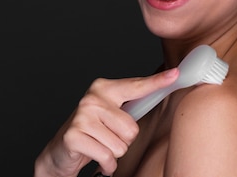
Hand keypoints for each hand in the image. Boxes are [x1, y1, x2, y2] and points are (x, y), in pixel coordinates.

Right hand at [33, 67, 178, 176]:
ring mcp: (82, 116)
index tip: (176, 74)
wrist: (60, 151)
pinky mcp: (74, 135)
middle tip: (107, 138)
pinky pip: (107, 156)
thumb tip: (160, 89)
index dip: (157, 82)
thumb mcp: (111, 113)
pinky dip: (105, 164)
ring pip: (120, 145)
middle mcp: (92, 98)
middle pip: (131, 128)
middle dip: (123, 141)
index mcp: (104, 88)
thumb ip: (131, 103)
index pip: (136, 86)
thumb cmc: (91, 131)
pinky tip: (94, 156)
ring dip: (113, 154)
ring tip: (100, 146)